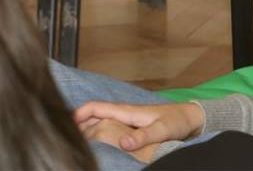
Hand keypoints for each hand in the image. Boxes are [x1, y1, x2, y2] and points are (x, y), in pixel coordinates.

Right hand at [74, 100, 204, 159]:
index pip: (95, 107)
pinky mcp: (131, 125)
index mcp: (126, 111)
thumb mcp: (161, 130)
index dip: (78, 114)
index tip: (64, 124)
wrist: (189, 117)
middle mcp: (123, 113)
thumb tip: (122, 144)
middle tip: (64, 135)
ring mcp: (126, 119)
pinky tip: (96, 142)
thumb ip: (143, 137)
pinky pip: (108, 127)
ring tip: (75, 140)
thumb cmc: (176, 121)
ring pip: (99, 121)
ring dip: (86, 128)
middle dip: (77, 122)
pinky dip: (98, 132)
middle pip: (93, 114)